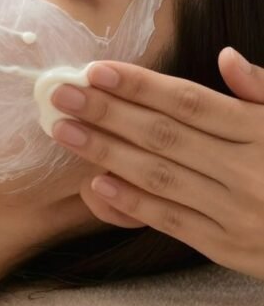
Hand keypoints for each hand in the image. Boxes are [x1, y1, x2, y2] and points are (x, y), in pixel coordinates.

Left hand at [52, 48, 263, 281]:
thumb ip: (263, 90)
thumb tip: (226, 57)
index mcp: (261, 132)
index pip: (189, 102)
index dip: (140, 85)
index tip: (97, 70)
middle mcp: (246, 169)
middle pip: (164, 135)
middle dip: (108, 112)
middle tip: (62, 95)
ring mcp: (235, 211)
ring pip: (160, 176)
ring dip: (107, 152)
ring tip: (66, 131)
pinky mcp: (227, 248)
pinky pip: (172, 221)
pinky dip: (132, 202)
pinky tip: (97, 183)